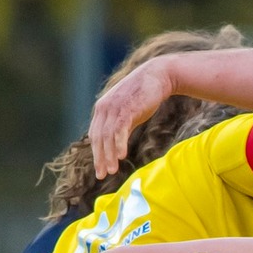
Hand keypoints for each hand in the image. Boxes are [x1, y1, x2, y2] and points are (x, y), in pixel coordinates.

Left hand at [88, 57, 177, 178]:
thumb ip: (120, 126)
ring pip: (107, 136)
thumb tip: (117, 146)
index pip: (95, 135)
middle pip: (98, 138)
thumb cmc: (144, 95)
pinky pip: (119, 130)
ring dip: (109, 155)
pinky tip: (121, 156)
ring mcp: (114, 108)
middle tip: (102, 175)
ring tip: (112, 171)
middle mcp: (104, 108)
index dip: (96, 153)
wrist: (157, 77)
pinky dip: (119, 144)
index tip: (100, 169)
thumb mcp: (129, 112)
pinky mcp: (126, 108)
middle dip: (100, 158)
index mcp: (102, 109)